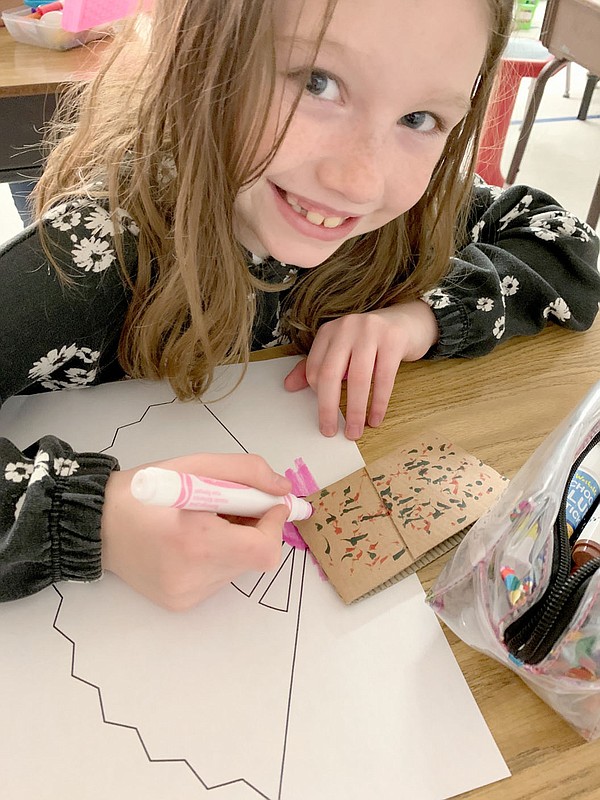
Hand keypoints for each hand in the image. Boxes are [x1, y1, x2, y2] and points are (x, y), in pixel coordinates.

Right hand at [101, 453, 290, 610]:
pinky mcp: (182, 603)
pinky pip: (220, 578)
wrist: (96, 524)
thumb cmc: (145, 491)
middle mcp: (193, 577)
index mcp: (195, 542)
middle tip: (232, 506)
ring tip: (205, 522)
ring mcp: (187, 595)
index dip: (273, 524)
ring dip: (237, 543)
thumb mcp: (194, 465)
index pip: (263, 549)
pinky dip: (218, 557)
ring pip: (239, 569)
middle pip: (255, 559)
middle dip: (255, 529)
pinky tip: (193, 541)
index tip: (266, 502)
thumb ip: (246, 472)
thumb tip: (283, 491)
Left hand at [284, 300, 438, 439]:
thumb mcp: (342, 350)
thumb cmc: (372, 341)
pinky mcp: (393, 340)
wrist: (410, 321)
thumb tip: (288, 386)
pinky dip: (379, 403)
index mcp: (329, 332)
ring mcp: (371, 332)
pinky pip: (384, 379)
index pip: (314, 368)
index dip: (317, 395)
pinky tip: (375, 418)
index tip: (325, 414)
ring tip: (355, 431)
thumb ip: (317, 366)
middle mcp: (347, 328)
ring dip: (355, 411)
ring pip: (358, 379)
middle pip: (331, 374)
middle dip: (329, 408)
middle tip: (330, 431)